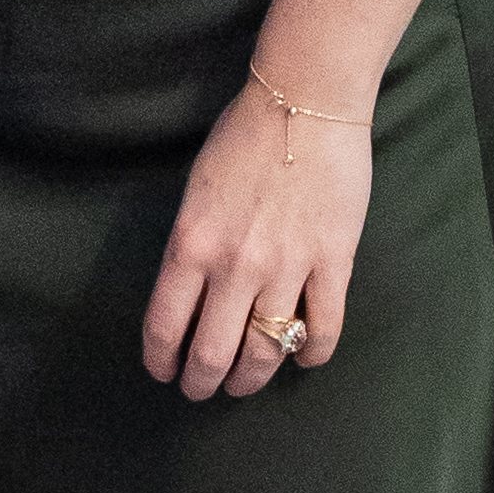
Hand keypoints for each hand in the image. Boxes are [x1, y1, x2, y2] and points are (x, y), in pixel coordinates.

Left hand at [141, 77, 370, 400]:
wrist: (302, 103)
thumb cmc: (241, 136)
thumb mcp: (196, 189)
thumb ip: (193, 242)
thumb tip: (191, 290)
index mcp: (192, 241)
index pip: (166, 322)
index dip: (162, 357)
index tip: (161, 372)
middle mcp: (235, 263)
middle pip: (214, 350)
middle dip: (201, 380)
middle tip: (199, 390)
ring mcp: (287, 268)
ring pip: (266, 350)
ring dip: (250, 377)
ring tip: (242, 385)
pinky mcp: (332, 264)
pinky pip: (323, 330)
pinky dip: (311, 354)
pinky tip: (302, 359)